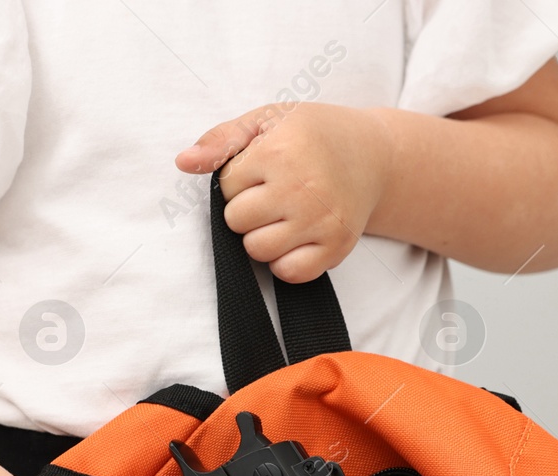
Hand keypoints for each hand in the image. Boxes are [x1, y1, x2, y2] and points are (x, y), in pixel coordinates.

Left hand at [177, 102, 392, 282]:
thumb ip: (221, 140)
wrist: (374, 155)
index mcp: (279, 151)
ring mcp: (321, 220)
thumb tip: (183, 162)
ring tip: (284, 214)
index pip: (225, 187)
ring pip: (257, 250)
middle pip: (237, 222)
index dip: (239, 178)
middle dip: (248, 208)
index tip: (264, 168)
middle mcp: (302, 188)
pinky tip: (296, 236)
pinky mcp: (337, 246)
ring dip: (263, 236)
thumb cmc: (312, 135)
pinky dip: (286, 261)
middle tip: (275, 191)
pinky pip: (289, 273)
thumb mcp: (266, 121)